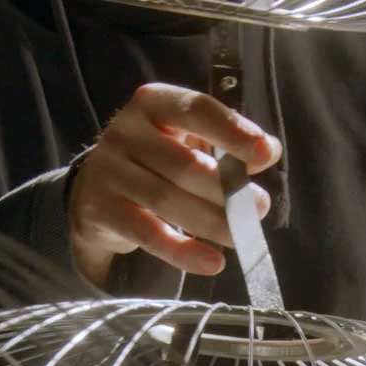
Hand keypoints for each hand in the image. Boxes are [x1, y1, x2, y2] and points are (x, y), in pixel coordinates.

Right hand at [67, 83, 281, 288]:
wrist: (97, 188)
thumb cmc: (158, 158)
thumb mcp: (190, 139)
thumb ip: (229, 142)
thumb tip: (268, 152)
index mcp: (153, 102)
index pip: (196, 110)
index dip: (233, 131)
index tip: (265, 155)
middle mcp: (125, 131)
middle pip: (183, 163)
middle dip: (228, 189)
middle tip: (260, 207)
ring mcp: (108, 170)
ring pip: (167, 200)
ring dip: (212, 222)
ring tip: (242, 235)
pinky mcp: (99, 209)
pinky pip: (147, 234)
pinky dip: (182, 252)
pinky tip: (212, 262)